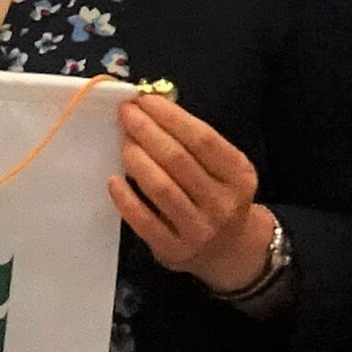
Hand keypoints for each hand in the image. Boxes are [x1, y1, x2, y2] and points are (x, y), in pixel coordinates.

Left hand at [110, 90, 275, 291]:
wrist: (229, 250)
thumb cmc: (218, 196)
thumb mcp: (224, 168)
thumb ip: (195, 143)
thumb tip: (153, 108)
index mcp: (238, 175)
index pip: (203, 139)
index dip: (171, 117)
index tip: (145, 100)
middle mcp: (222, 203)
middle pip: (179, 160)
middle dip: (148, 131)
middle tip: (127, 114)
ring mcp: (199, 230)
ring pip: (161, 188)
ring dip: (137, 159)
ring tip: (124, 142)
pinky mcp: (175, 250)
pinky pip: (144, 220)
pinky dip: (125, 198)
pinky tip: (113, 180)